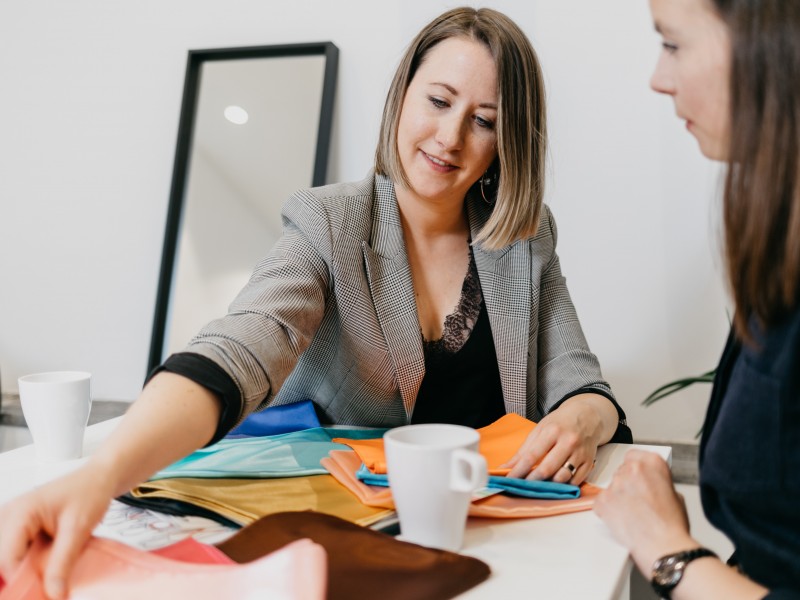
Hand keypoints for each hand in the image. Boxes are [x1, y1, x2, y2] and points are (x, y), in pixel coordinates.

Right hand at [0, 464, 115, 598]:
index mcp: (20, 513)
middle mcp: (9, 516)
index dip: (22, 582)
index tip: (44, 593)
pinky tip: (47, 562)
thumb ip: (63, 563)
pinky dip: (30, 562)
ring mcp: (12, 522)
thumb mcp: (79, 528)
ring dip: (27, 569)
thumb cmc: (90, 491)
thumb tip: (54, 595)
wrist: (99, 477)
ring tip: (52, 568)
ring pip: (9, 558)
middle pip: (4, 561)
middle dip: (23, 576)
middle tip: (50, 582)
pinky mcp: (20, 528)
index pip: (7, 560)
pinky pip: (16, 552)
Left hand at [503, 394, 612, 483]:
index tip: (509, 480)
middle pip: (547, 469)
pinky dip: (563, 486)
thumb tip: (507, 467)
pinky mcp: (589, 463)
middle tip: (522, 487)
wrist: (589, 416)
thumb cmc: (560, 423)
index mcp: (552, 431)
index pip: (532, 455)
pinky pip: (575, 481)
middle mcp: (568, 442)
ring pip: (562, 478)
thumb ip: (524, 449)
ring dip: (548, 485)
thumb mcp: (540, 429)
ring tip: (538, 485)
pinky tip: (555, 484)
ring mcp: (580, 453)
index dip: (519, 470)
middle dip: (532, 481)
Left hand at [593, 450, 694, 572]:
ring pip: (611, 487)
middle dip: (627, 484)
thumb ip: (659, 482)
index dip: (635, 468)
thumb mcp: (675, 494)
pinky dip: (608, 511)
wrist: (663, 545)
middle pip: (622, 471)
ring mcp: (615, 484)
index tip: (637, 477)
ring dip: (618, 498)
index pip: (634, 456)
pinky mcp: (602, 500)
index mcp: (652, 463)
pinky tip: (622, 521)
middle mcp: (631, 469)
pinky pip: (601, 502)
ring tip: (632, 515)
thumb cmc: (672, 525)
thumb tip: (651, 485)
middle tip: (636, 501)